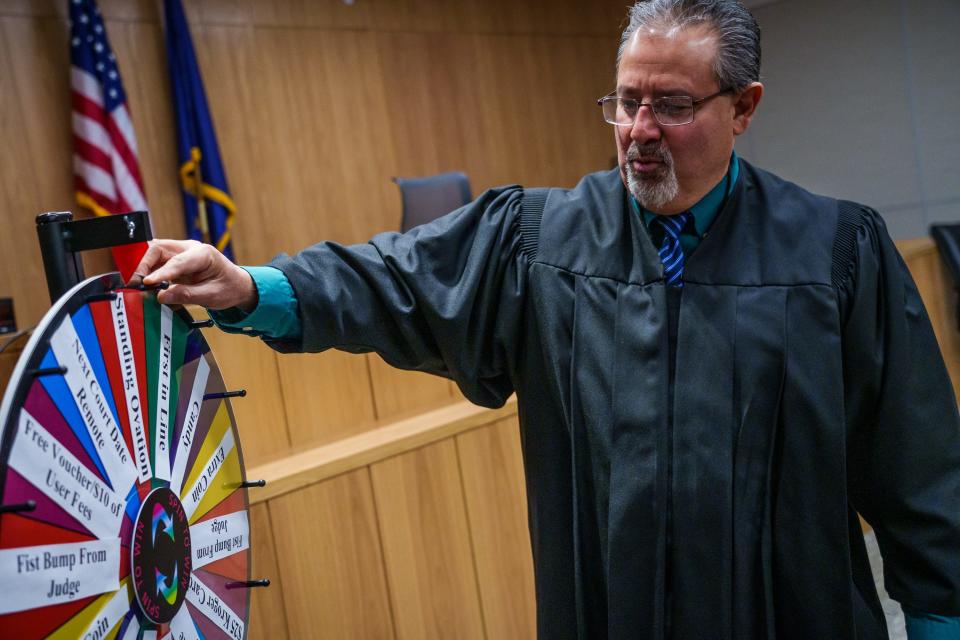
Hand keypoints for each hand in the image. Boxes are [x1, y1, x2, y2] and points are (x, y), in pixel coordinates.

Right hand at [135, 239, 257, 310]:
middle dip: (144, 265)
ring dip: (143, 267)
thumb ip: (188, 295)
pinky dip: (147, 272)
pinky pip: (155, 262)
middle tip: (137, 284)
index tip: (148, 282)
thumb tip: (162, 296)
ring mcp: (180, 253)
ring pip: (153, 253)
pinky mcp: (174, 260)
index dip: (161, 272)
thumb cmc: (228, 288)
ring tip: (137, 284)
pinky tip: (145, 285)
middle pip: (158, 249)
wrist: (235, 285)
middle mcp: (189, 249)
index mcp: (203, 254)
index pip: (178, 261)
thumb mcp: (212, 296)